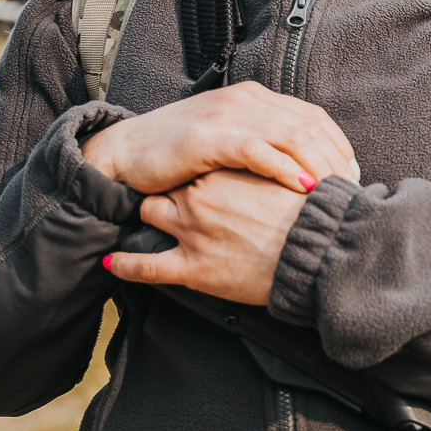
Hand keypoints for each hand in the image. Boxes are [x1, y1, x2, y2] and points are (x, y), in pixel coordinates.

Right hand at [81, 81, 355, 194]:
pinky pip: (258, 151)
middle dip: (336, 160)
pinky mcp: (208, 138)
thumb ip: (263, 144)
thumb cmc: (178, 155)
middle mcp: (246, 100)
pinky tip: (303, 187)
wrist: (124, 152)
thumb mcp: (228, 141)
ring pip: (292, 136)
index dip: (339, 147)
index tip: (353, 176)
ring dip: (320, 165)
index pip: (313, 117)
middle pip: (310, 126)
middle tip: (350, 191)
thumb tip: (305, 168)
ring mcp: (227, 116)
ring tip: (335, 192)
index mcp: (254, 98)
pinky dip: (286, 169)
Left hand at [104, 169, 307, 304]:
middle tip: (178, 191)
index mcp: (224, 172)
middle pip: (170, 183)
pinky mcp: (191, 268)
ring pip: (151, 214)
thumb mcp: (294, 176)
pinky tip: (112, 262)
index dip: (197, 167)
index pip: (196, 162)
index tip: (198, 170)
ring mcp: (191, 231)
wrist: (318, 253)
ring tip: (147, 219)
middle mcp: (201, 197)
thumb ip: (274, 164)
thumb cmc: (314, 217)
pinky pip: (145, 266)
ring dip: (150, 215)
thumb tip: (276, 162)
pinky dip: (125, 264)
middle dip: (171, 185)